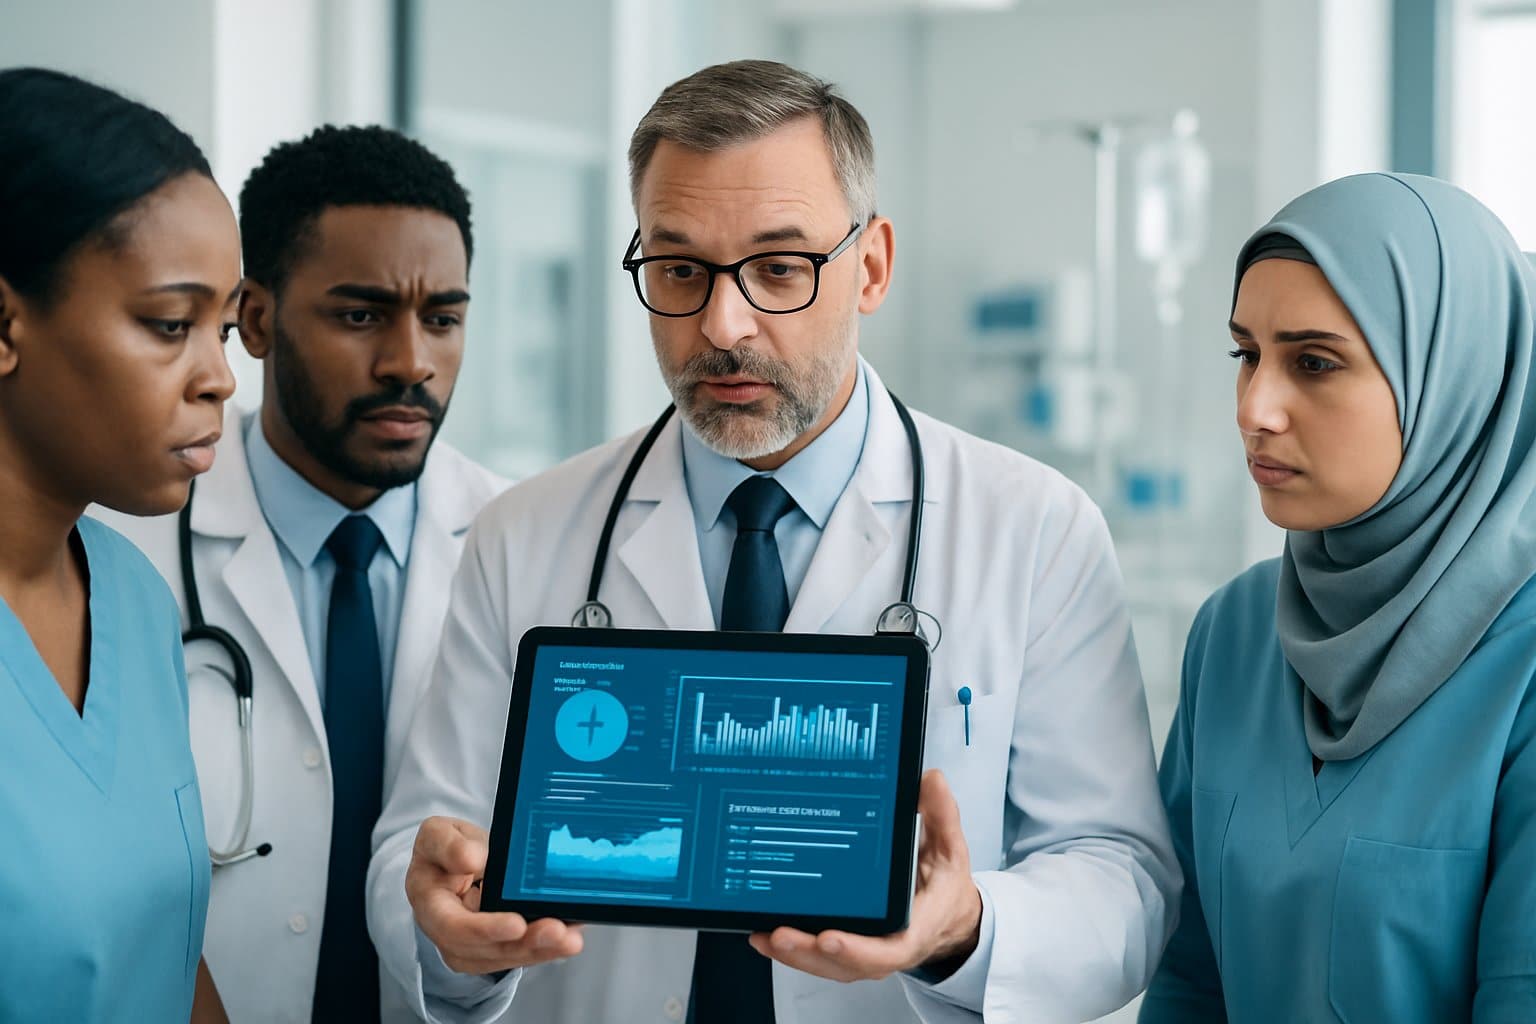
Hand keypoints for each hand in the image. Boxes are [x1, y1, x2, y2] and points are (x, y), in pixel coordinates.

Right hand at [407, 816, 583, 974]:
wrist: (455, 861)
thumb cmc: (445, 847)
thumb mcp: (438, 833)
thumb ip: (448, 844)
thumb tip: (472, 860)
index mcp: (429, 904)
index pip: (453, 926)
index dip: (485, 929)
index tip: (517, 924)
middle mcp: (447, 933)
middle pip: (484, 950)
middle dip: (523, 944)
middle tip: (557, 931)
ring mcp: (470, 945)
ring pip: (504, 957)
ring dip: (540, 950)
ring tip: (570, 939)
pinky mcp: (493, 948)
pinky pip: (517, 953)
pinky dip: (544, 948)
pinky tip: (568, 937)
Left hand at [748, 769, 981, 982]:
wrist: (947, 915)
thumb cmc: (943, 886)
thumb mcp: (950, 849)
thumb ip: (942, 816)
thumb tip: (931, 781)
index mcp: (915, 929)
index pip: (886, 950)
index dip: (856, 949)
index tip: (828, 937)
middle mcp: (887, 947)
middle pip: (845, 962)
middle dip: (808, 952)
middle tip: (780, 934)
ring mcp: (864, 952)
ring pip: (827, 964)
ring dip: (794, 954)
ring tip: (764, 935)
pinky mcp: (848, 949)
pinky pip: (818, 957)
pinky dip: (792, 951)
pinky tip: (763, 935)